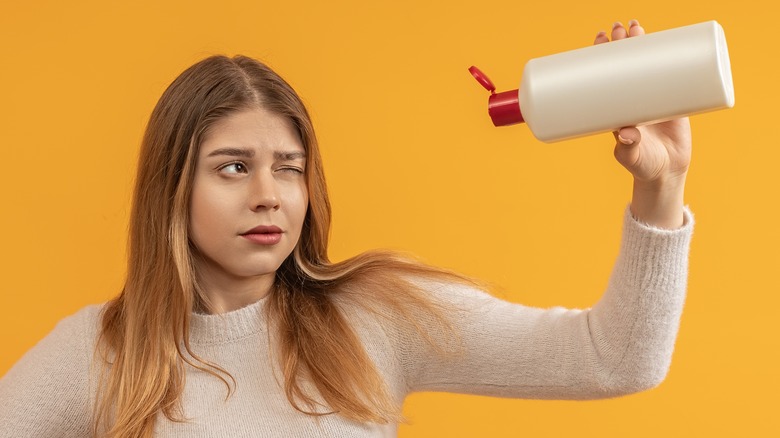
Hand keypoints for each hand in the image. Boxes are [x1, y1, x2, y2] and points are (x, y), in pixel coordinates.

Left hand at [595, 20, 690, 227]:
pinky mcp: (672, 99)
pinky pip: (670, 74)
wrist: (666, 172)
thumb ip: (628, 146)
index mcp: (613, 107)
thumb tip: (626, 133)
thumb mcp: (632, 156)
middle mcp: (630, 97)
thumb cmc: (642, 165)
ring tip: (636, 26)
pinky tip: (669, 40)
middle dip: (619, 44)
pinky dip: (670, 57)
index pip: (603, 75)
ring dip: (641, 44)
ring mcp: (651, 96)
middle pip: (622, 63)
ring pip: (645, 64)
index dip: (600, 55)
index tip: (598, 38)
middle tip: (617, 28)